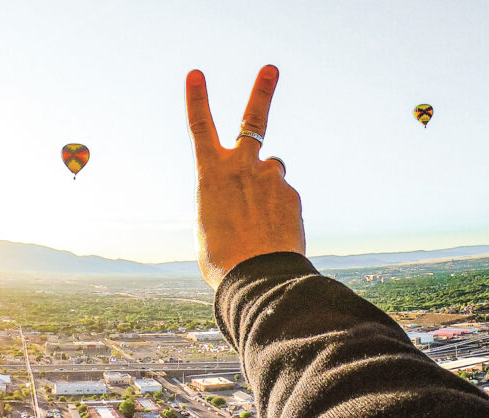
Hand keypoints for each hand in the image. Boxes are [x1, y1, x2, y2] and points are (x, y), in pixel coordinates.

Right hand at [186, 65, 305, 289]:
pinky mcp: (291, 193)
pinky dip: (280, 210)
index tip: (196, 74)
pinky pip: (284, 196)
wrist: (258, 277)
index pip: (199, 127)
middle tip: (271, 68)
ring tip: (261, 220)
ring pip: (272, 171)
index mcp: (210, 173)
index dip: (197, 99)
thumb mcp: (209, 227)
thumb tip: (244, 201)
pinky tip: (275, 233)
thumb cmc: (223, 260)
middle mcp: (242, 166)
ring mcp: (270, 176)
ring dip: (268, 185)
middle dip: (262, 91)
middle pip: (253, 119)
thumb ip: (223, 202)